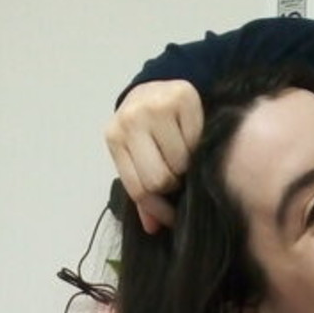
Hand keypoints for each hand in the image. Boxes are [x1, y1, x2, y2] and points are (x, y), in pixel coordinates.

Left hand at [104, 79, 204, 233]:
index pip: (138, 188)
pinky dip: (198, 145)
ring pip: (180, 162)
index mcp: (115, 138)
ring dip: (187, 166)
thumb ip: (142, 189)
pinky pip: (197, 140)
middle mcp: (131, 119)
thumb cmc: (146, 129)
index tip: (172, 216)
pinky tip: (192, 139)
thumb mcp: (137, 157)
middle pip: (159, 178)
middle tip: (178, 178)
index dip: (158, 209)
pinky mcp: (183, 97)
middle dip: (172, 185)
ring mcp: (156, 106)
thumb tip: (152, 227)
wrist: (159, 86)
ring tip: (185, 158)